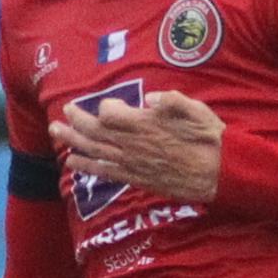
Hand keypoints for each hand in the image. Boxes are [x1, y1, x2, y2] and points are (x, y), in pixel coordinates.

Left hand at [51, 88, 224, 202]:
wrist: (221, 174)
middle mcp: (134, 144)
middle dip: (77, 121)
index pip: (110, 114)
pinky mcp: (137, 178)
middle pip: (95, 132)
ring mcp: (133, 163)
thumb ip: (172, 101)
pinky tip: (72, 162)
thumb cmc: (211, 139)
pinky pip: (105, 172)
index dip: (106, 107)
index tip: (110, 104)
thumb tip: (151, 99)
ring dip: (73, 142)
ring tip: (56, 133)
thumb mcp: (197, 110)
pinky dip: (87, 166)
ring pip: (95, 151)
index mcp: (146, 124)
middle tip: (64, 112)